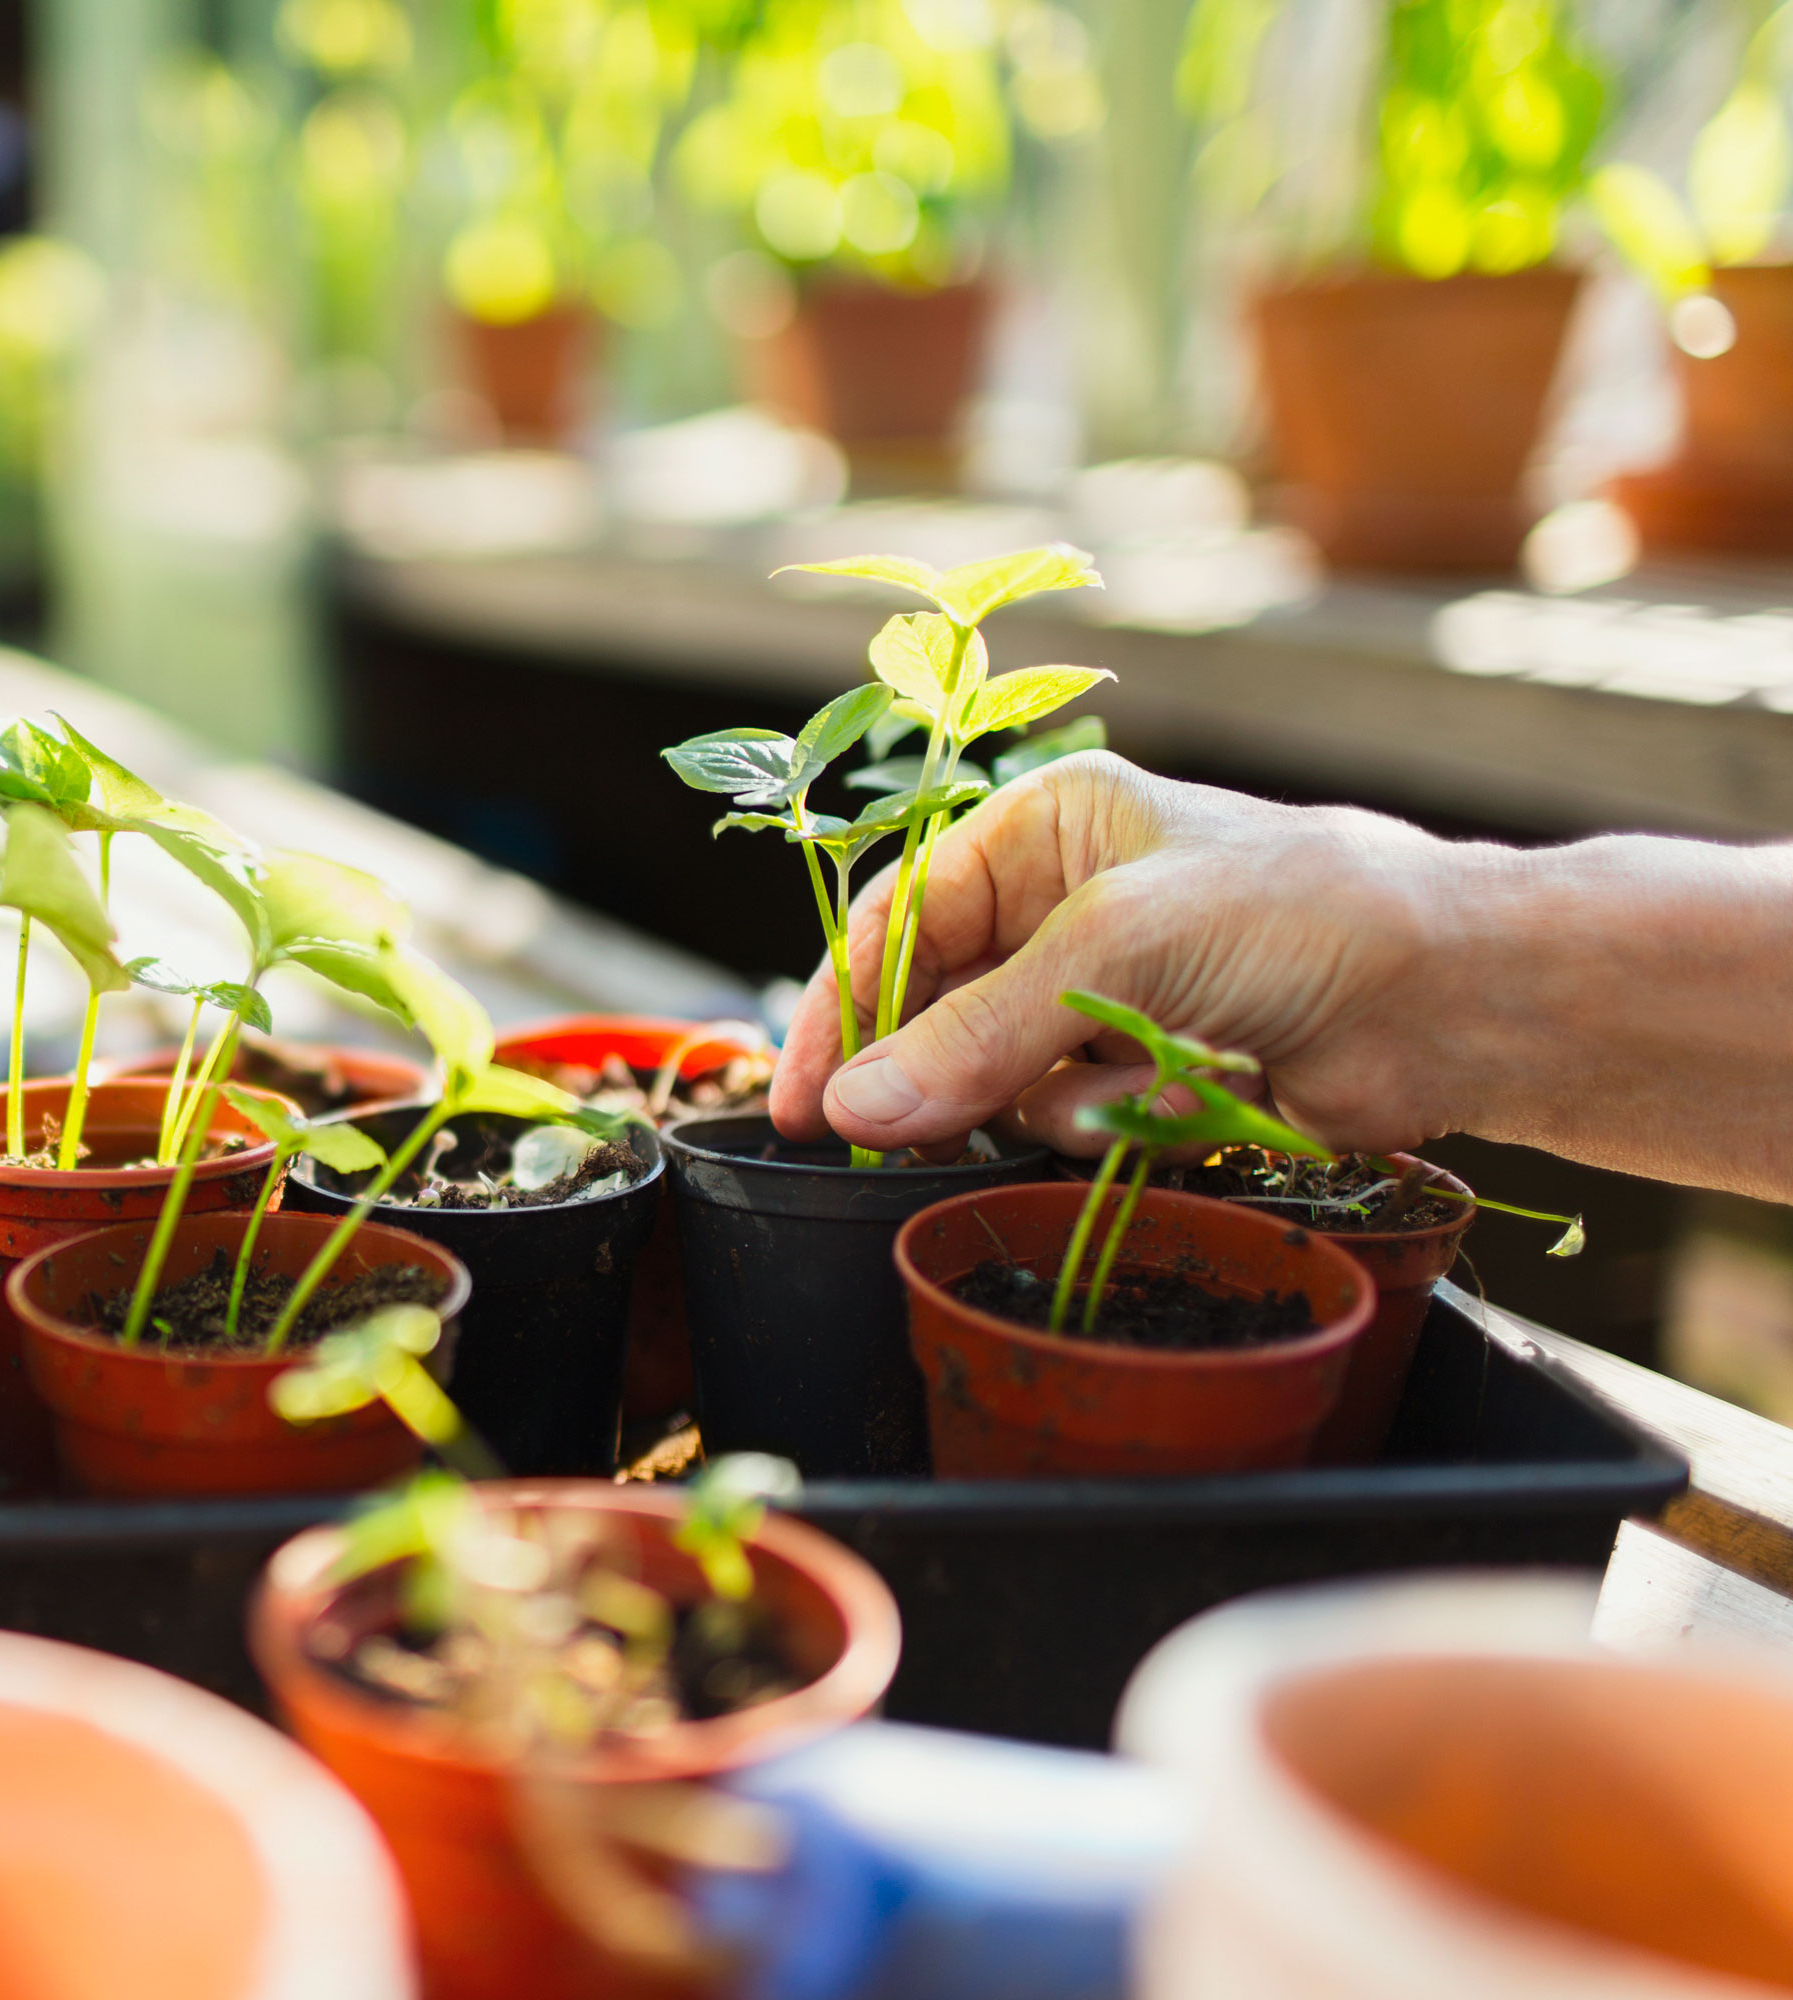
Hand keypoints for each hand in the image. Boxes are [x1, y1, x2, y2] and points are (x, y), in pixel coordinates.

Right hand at [768, 752, 1461, 1159]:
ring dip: (1039, 1097)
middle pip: (935, 1004)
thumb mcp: (1122, 944)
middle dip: (930, 1068)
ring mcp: (1102, 994)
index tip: (805, 1099)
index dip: (842, 1006)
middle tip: (880, 1139)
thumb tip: (863, 1106)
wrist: (1455, 1000)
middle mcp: (1063, 904)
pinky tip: (1167, 1102)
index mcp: (1047, 829)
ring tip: (1121, 1084)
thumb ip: (982, 1030)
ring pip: (991, 1075)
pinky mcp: (1142, 1071)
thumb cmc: (1303, 914)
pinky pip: (1059, 1118)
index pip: (901, 917)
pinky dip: (1096, 1125)